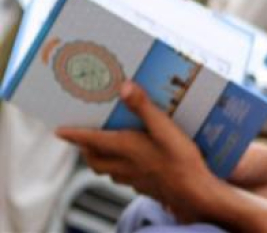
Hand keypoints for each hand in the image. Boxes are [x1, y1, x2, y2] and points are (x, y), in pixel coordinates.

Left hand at [57, 82, 217, 222]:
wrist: (194, 192)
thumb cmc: (180, 160)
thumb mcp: (165, 127)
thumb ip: (144, 107)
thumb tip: (125, 87)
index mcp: (125, 148)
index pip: (91, 140)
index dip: (74, 134)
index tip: (60, 130)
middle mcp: (124, 165)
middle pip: (94, 160)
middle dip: (86, 149)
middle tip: (84, 139)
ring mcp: (133, 179)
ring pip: (107, 170)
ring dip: (101, 159)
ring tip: (105, 149)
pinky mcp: (144, 186)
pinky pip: (123, 178)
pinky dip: (119, 169)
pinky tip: (133, 164)